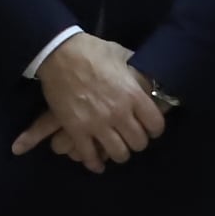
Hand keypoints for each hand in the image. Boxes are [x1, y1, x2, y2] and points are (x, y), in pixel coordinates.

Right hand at [12, 32, 163, 172]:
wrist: (59, 53)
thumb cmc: (92, 51)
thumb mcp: (122, 55)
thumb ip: (136, 72)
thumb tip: (149, 79)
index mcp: (133, 95)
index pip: (156, 125)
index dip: (154, 129)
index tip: (150, 128)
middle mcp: (119, 113)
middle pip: (138, 143)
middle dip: (137, 142)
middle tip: (131, 137)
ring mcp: (97, 124)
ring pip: (118, 153)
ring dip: (119, 153)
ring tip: (116, 148)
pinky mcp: (76, 130)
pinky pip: (89, 156)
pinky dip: (94, 163)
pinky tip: (97, 164)